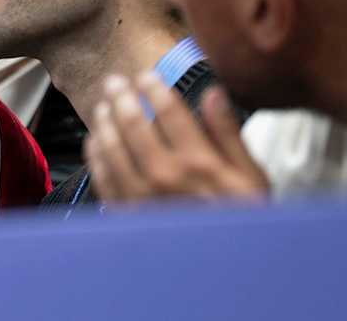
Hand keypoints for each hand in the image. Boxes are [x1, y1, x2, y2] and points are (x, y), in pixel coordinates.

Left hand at [85, 71, 269, 204]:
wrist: (225, 271)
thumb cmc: (242, 222)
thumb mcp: (251, 178)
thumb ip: (229, 133)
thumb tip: (212, 92)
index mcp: (198, 162)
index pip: (167, 110)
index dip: (153, 87)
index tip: (146, 75)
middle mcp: (165, 176)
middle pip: (132, 123)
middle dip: (121, 96)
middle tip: (114, 82)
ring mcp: (140, 196)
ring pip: (111, 146)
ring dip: (104, 121)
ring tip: (102, 106)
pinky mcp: (126, 214)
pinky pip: (102, 177)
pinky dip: (96, 154)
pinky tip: (95, 141)